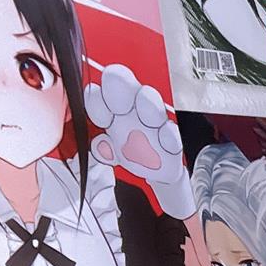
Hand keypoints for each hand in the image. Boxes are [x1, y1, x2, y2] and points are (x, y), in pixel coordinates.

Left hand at [86, 65, 194, 218]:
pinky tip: (165, 136)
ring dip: (147, 106)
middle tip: (116, 84)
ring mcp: (153, 128)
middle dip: (121, 86)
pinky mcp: (171, 145)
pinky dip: (168, 135)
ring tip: (145, 110)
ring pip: (151, 107)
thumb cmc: (138, 158)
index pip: (100, 98)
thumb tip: (100, 145)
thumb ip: (106, 149)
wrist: (164, 181)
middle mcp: (132, 115)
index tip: (94, 99)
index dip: (96, 97)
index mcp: (112, 115)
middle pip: (125, 90)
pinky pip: (171, 136)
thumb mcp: (115, 154)